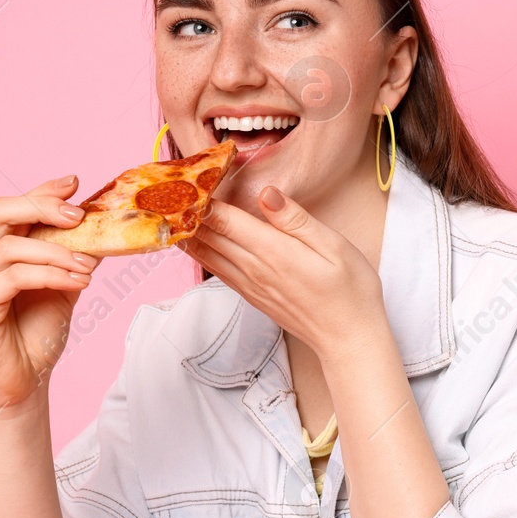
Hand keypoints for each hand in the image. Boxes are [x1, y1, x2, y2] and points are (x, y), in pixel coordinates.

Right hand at [0, 175, 101, 413]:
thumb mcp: (64, 284)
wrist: (23, 382)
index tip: (75, 183)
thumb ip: (74, 253)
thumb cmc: (37, 334)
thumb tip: (104, 225)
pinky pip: (14, 276)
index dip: (42, 190)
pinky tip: (77, 283)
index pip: (13, 206)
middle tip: (78, 216)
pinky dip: (50, 274)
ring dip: (56, 251)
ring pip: (10, 245)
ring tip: (87, 267)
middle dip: (42, 206)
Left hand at [181, 186, 385, 360]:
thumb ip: (296, 220)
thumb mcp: (335, 246)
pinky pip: (216, 270)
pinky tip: (191, 241)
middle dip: (186, 212)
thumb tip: (267, 193)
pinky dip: (199, 252)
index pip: (225, 219)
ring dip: (185, 231)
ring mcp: (250, 285)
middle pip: (209, 235)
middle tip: (166, 189)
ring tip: (167, 210)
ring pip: (206, 253)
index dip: (201, 198)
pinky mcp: (252, 296)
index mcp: (274, 252)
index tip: (186, 178)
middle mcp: (255, 269)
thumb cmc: (350, 291)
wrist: (348, 339)